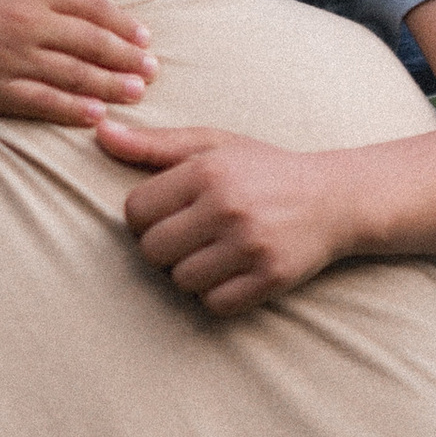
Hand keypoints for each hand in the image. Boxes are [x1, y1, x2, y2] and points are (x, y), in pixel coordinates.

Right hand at [0, 0, 152, 125]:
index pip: (92, 5)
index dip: (122, 23)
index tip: (144, 37)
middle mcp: (26, 20)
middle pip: (92, 42)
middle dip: (127, 58)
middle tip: (152, 71)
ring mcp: (9, 56)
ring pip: (74, 74)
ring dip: (110, 86)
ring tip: (136, 93)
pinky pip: (41, 102)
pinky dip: (71, 110)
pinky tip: (94, 116)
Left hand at [96, 120, 357, 314]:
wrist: (336, 198)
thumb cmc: (264, 169)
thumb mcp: (213, 145)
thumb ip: (153, 144)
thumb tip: (100, 133)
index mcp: (208, 170)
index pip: (136, 211)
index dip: (145, 219)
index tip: (169, 215)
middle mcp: (228, 206)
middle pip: (153, 251)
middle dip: (164, 249)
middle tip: (190, 238)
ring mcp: (251, 244)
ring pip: (181, 281)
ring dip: (190, 274)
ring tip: (214, 254)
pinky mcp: (271, 277)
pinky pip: (214, 304)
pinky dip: (217, 295)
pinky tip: (233, 273)